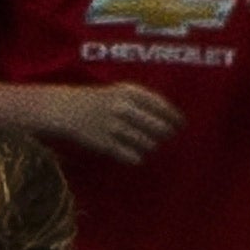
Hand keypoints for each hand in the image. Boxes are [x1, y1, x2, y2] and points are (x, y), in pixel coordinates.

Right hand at [49, 82, 184, 164]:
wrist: (67, 109)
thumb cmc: (98, 100)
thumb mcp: (119, 91)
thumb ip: (142, 100)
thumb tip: (169, 116)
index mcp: (128, 92)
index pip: (160, 105)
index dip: (174, 116)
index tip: (182, 124)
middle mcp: (123, 108)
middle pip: (157, 126)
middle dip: (166, 133)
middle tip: (169, 137)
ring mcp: (114, 127)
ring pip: (146, 143)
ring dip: (151, 146)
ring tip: (151, 146)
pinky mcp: (105, 144)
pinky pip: (130, 155)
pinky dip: (137, 158)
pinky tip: (138, 157)